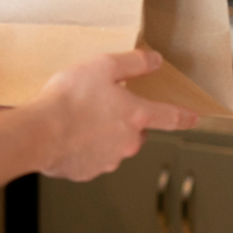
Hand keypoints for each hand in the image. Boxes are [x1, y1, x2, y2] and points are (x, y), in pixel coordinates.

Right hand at [27, 49, 197, 180]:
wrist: (39, 134)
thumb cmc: (69, 99)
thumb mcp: (102, 66)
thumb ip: (133, 63)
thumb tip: (155, 60)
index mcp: (136, 117)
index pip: (170, 117)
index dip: (183, 116)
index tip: (193, 119)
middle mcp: (128, 143)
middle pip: (137, 132)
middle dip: (124, 120)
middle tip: (101, 105)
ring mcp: (108, 160)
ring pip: (114, 146)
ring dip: (102, 135)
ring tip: (77, 120)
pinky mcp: (87, 172)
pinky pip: (91, 158)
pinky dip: (83, 148)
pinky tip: (67, 135)